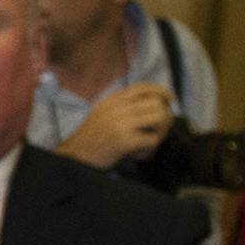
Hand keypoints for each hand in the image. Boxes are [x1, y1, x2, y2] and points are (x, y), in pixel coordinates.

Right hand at [56, 84, 174, 167]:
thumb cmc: (90, 138)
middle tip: (157, 131)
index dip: (160, 92)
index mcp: (112, 101)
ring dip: (161, 132)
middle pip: (157, 103)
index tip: (169, 100)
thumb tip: (152, 104)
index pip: (142, 88)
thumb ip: (121, 107)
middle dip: (164, 118)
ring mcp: (121, 123)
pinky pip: (153, 140)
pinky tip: (138, 154)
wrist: (75, 156)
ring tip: (149, 142)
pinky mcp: (125, 140)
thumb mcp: (102, 114)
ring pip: (160, 118)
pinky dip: (150, 150)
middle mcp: (117, 108)